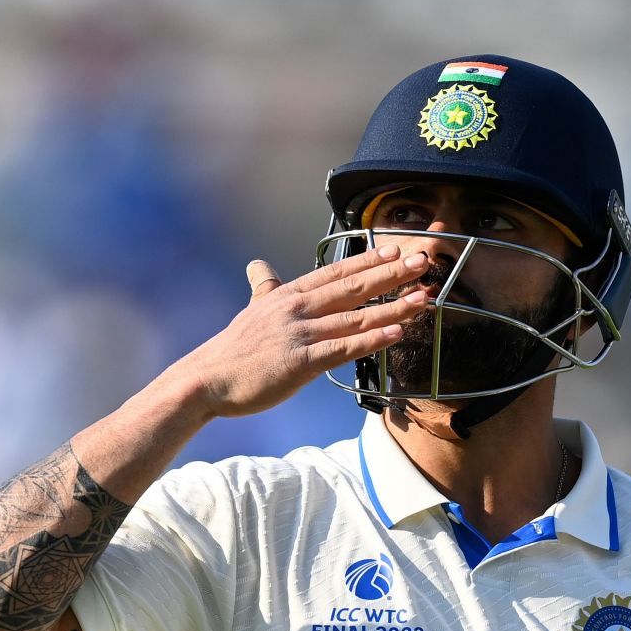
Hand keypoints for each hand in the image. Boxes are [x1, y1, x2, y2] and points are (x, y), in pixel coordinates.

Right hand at [179, 246, 430, 417]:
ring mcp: (299, 334)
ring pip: (354, 318)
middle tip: (422, 262)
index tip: (394, 249)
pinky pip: (342, 349)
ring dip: (391, 308)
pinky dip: (371, 341)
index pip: (335, 273)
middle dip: (391, 274)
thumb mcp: (251, 311)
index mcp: (288, 296)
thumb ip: (263, 288)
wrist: (207, 380)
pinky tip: (395, 334)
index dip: (367, 260)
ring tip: (422, 299)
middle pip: (352, 287)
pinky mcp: (300, 363)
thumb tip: (257, 266)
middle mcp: (296, 309)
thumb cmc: (232, 351)